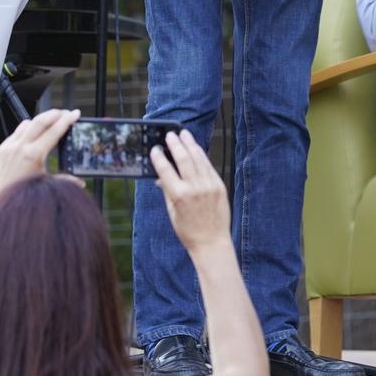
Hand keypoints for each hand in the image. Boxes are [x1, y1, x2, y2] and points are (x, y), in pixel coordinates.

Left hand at [0, 108, 78, 198]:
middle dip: (56, 114)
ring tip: (52, 121)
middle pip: (41, 120)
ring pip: (28, 123)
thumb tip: (80, 183)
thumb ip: (64, 181)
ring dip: (42, 119)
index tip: (76, 113)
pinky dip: (28, 128)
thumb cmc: (19, 195)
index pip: (54, 131)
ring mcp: (9, 146)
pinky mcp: (1, 149)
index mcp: (33, 155)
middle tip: (67, 113)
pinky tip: (34, 132)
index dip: (67, 120)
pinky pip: (17, 132)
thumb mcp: (45, 185)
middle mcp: (20, 147)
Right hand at [149, 129, 232, 251]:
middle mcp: (194, 188)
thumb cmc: (188, 230)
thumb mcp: (172, 211)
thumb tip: (161, 177)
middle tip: (170, 135)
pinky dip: (202, 156)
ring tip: (184, 134)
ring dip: (190, 145)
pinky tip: (197, 148)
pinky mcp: (219, 185)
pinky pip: (209, 166)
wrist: (211, 241)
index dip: (159, 158)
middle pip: (183, 160)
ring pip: (198, 159)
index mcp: (179, 196)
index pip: (166, 171)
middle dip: (176, 145)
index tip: (155, 149)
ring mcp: (209, 185)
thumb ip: (168, 191)